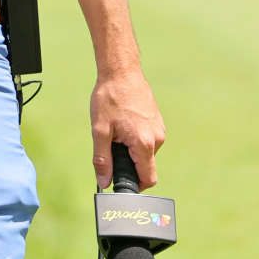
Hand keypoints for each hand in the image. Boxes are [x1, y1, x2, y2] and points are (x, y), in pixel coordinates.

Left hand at [90, 68, 165, 189]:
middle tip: (111, 148)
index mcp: (144, 143)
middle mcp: (157, 138)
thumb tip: (103, 182)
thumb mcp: (100, 130)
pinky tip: (123, 124)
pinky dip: (136, 140)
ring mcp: (159, 129)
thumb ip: (102, 159)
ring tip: (116, 132)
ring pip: (146, 153)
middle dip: (129, 165)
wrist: (121, 71)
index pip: (148, 179)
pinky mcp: (157, 121)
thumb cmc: (110, 98)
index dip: (134, 186)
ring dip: (131, 151)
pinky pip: (148, 140)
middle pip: (145, 166)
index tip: (120, 182)